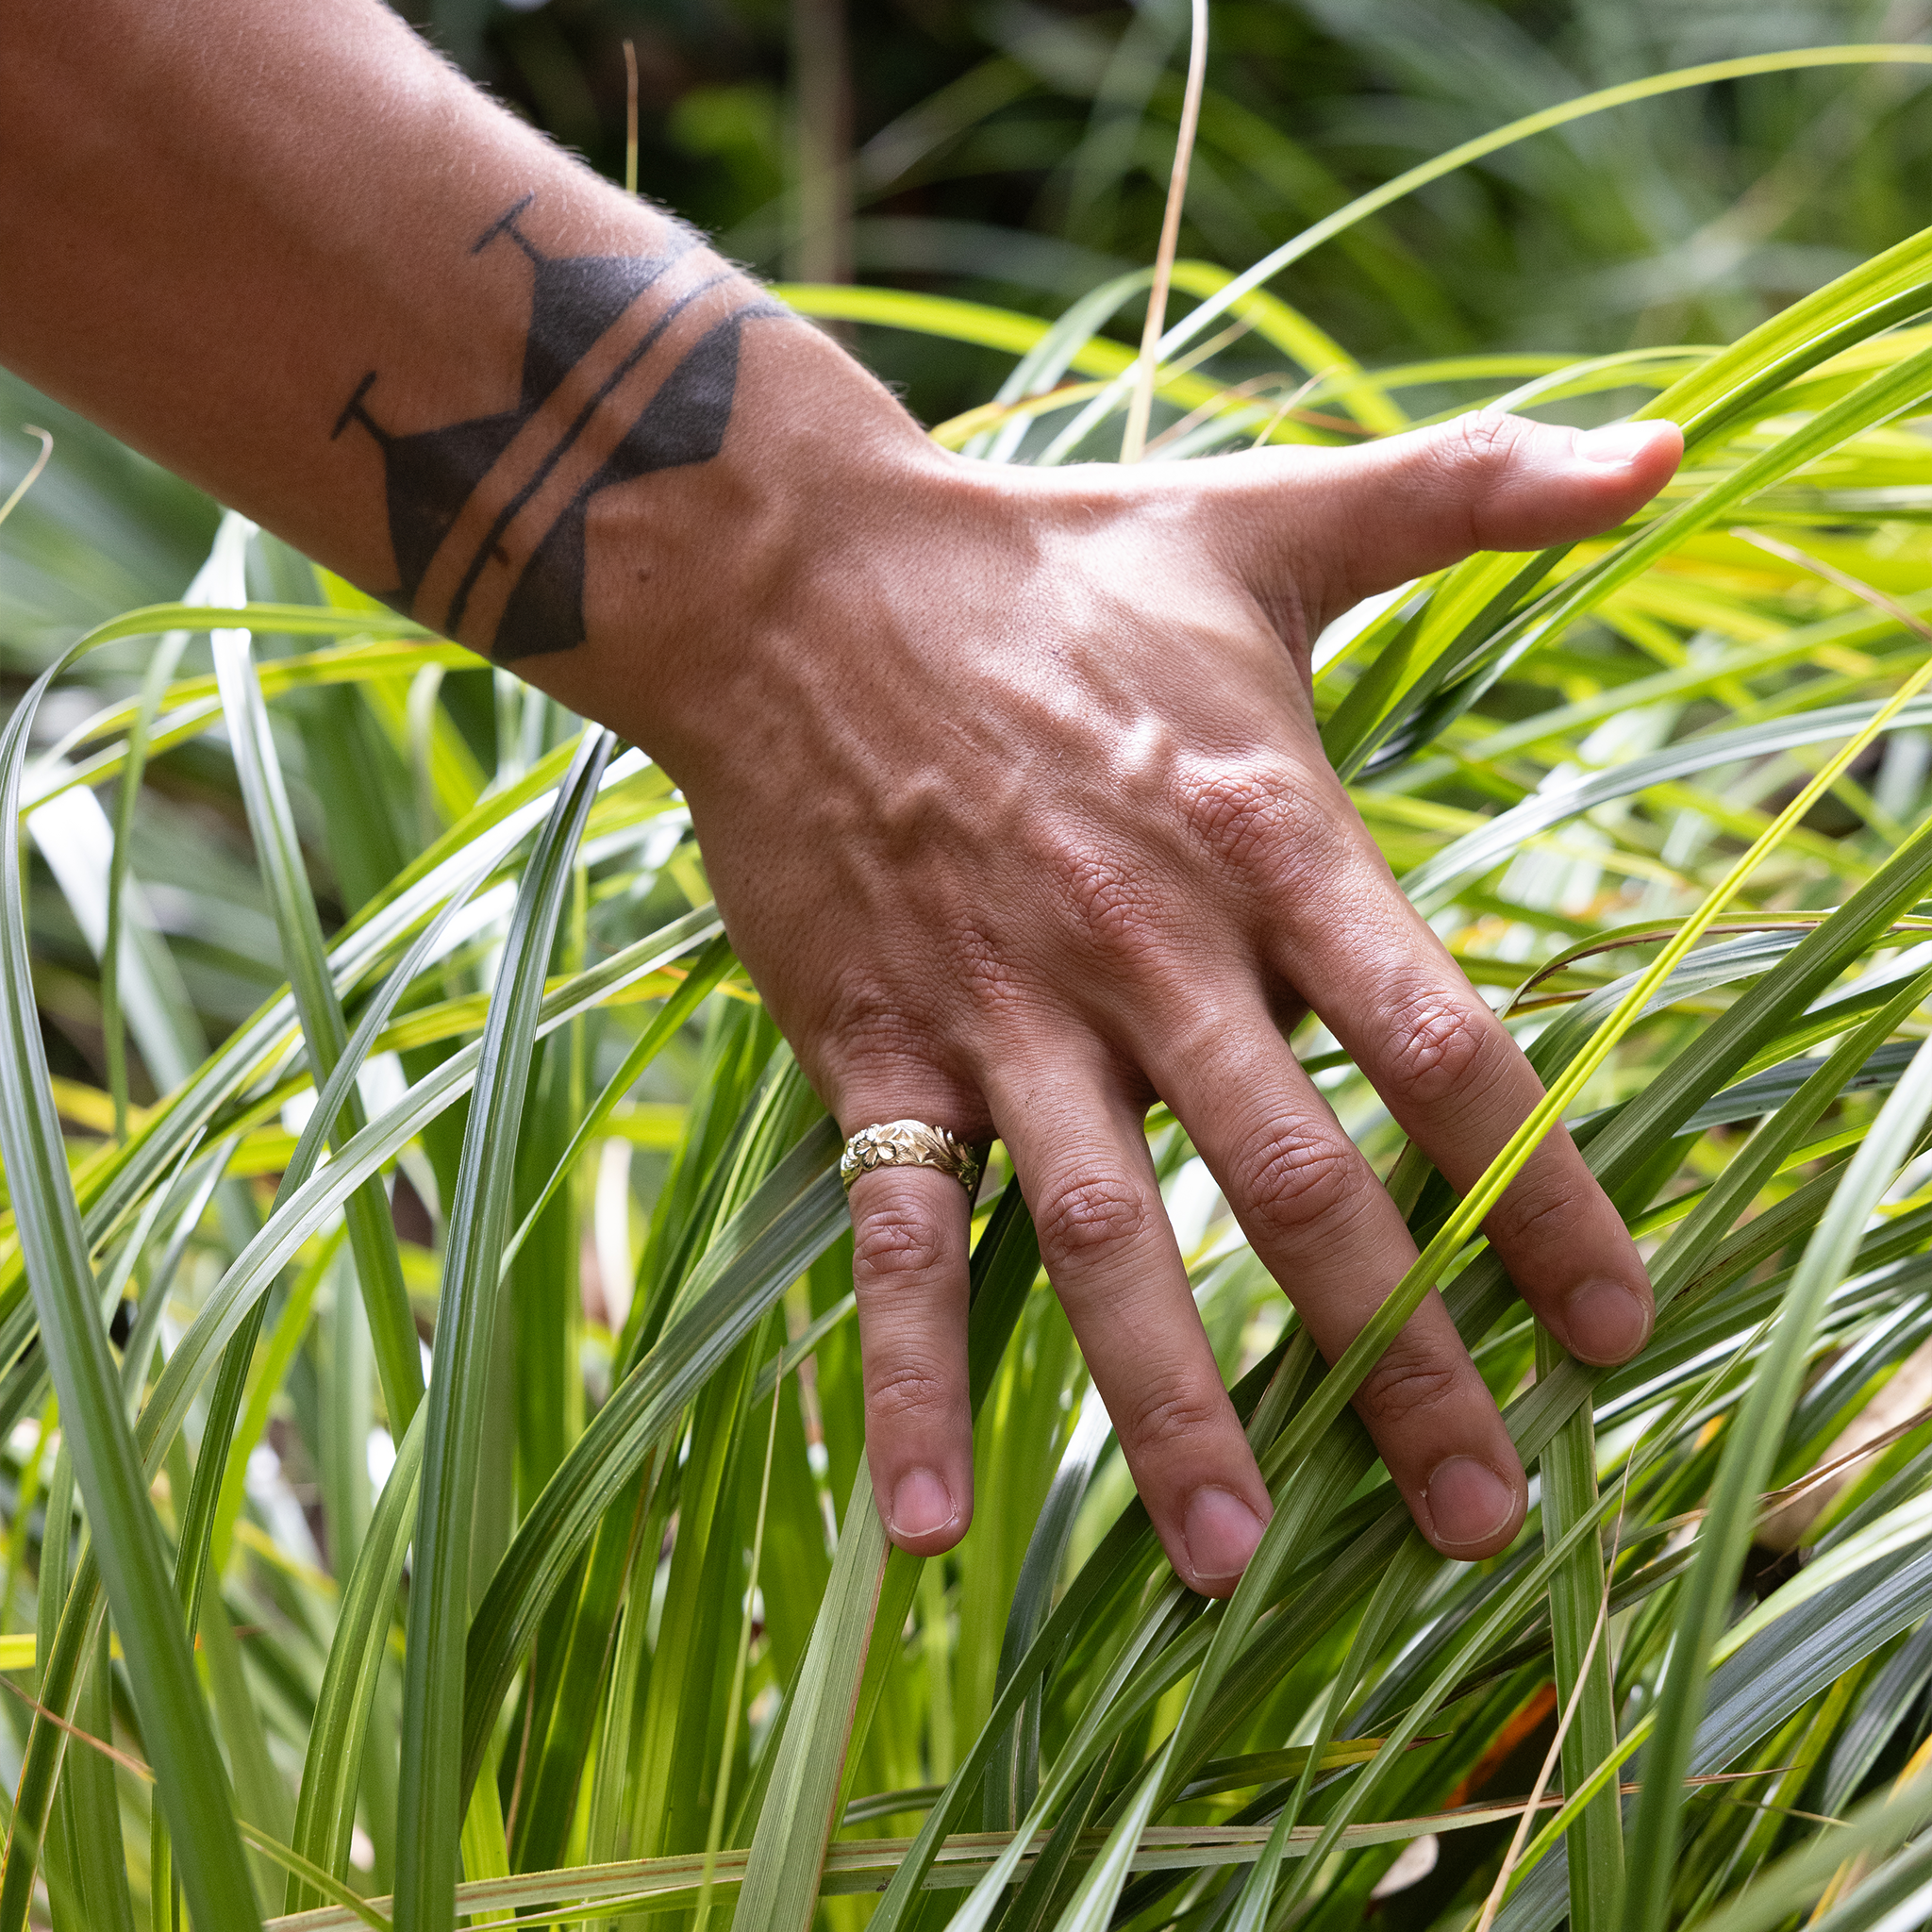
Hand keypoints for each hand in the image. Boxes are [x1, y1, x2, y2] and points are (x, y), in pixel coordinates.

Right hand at [617, 409, 1680, 1592]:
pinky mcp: (868, 1043)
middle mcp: (1144, 940)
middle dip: (1397, 1359)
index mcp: (1267, 829)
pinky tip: (937, 1529)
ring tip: (1239, 1565)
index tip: (1617, 1329)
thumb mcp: (1271, 513)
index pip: (1443, 1043)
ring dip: (1170, 1405)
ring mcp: (996, 1007)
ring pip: (1098, 1236)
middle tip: (1483, 1522)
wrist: (792, 575)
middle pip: (1293, 1183)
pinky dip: (912, 1381)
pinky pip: (893, 1235)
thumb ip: (1475, 495)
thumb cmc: (1054, 565)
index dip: (1539, 1195)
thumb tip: (1674, 443)